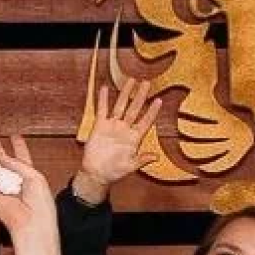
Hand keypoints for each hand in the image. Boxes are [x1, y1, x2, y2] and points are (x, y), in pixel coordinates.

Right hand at [0, 136, 53, 236]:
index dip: (18, 145)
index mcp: (30, 175)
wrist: (32, 225)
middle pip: (4, 161)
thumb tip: (3, 156)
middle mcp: (15, 181)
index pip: (22, 157)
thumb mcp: (35, 176)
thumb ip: (18, 163)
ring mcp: (3, 189)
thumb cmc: (40, 205)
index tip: (14, 136)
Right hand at [75, 76, 163, 201]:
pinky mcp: (100, 126)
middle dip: (141, 96)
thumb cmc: (114, 172)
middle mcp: (124, 129)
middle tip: (147, 83)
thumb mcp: (130, 167)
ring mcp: (112, 126)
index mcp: (134, 138)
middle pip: (134, 109)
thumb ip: (142, 160)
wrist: (96, 173)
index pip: (145, 121)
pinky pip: (102, 110)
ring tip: (130, 80)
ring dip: (125, 93)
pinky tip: (105, 88)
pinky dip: (103, 100)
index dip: (152, 112)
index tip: (159, 101)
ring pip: (120, 106)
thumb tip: (155, 157)